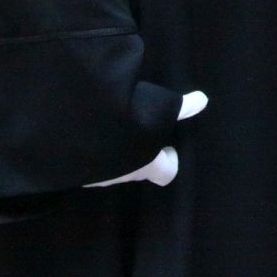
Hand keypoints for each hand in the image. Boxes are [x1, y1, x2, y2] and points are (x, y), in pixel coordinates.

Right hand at [84, 90, 207, 188]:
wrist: (76, 137)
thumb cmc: (125, 129)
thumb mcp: (158, 113)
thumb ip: (179, 107)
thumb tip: (203, 99)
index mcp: (146, 166)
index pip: (166, 174)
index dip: (169, 161)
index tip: (168, 145)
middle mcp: (122, 176)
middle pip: (137, 171)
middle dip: (139, 155)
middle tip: (139, 133)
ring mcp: (95, 177)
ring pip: (110, 168)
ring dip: (112, 155)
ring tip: (111, 130)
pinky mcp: (73, 171)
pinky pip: (86, 164)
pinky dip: (88, 152)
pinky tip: (86, 133)